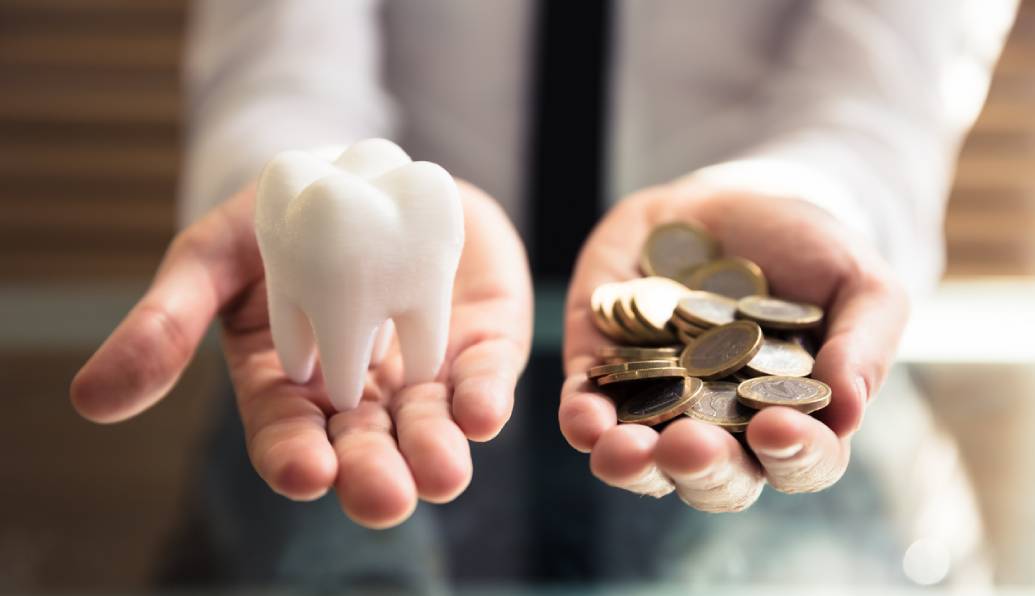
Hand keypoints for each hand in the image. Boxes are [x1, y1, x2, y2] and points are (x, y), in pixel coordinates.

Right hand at [71, 181, 531, 527]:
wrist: (362, 171)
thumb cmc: (278, 220)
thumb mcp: (212, 258)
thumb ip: (166, 323)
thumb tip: (92, 400)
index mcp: (290, 385)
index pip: (287, 436)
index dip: (293, 457)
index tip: (303, 473)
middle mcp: (359, 393)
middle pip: (364, 447)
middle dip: (373, 475)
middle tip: (383, 498)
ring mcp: (421, 370)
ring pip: (428, 425)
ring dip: (436, 451)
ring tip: (443, 473)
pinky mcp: (475, 341)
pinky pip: (482, 376)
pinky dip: (485, 396)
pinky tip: (484, 413)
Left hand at [560, 183, 907, 510]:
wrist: (728, 201)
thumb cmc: (807, 249)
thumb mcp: (857, 281)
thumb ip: (865, 342)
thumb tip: (849, 410)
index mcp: (793, 420)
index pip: (800, 462)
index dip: (793, 456)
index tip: (777, 428)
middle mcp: (724, 430)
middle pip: (715, 478)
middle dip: (702, 469)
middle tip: (690, 446)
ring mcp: (659, 407)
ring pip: (644, 463)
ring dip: (633, 465)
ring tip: (625, 451)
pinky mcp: (603, 375)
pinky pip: (586, 413)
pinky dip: (582, 421)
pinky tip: (584, 420)